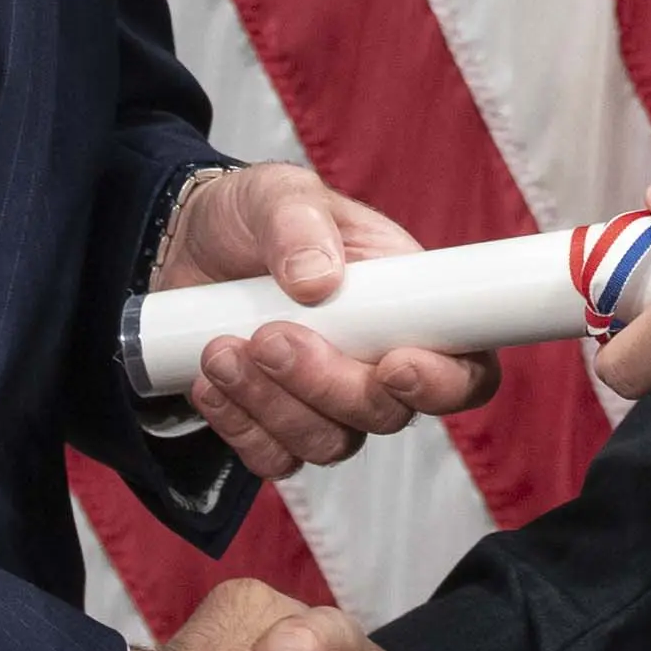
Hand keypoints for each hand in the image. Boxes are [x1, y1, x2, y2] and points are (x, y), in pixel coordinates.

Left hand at [158, 164, 500, 478]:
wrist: (185, 246)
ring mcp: (326, 400)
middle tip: (271, 337)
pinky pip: (273, 458)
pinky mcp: (276, 424)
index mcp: (406, 304)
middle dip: (327, 384)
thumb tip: (318, 281)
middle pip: (387, 413)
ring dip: (272, 404)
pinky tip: (210, 380)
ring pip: (328, 443)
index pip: (464, 368)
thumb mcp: (276, 193)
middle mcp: (376, 362)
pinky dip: (239, 425)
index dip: (443, 382)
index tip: (393, 365)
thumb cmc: (253, 216)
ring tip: (221, 349)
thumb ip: (299, 222)